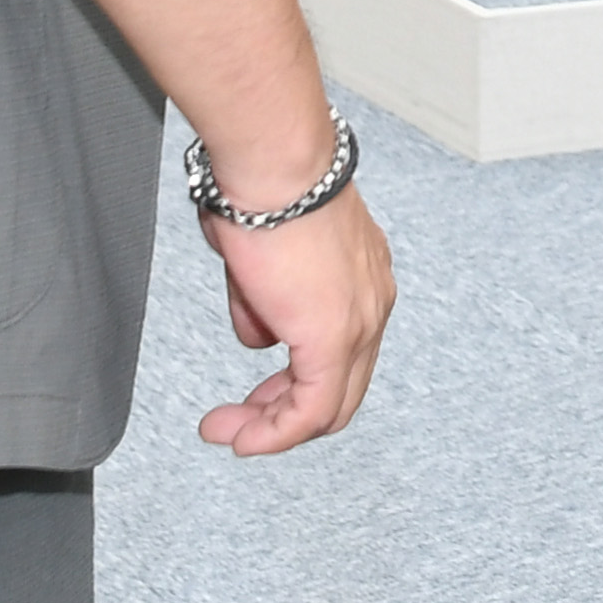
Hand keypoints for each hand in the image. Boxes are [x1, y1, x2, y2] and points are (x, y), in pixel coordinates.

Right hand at [197, 177, 393, 456]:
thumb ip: (262, 299)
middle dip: (282, 411)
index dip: (293, 381)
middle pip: (340, 386)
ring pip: (328, 405)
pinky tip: (246, 440)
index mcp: (362, 276)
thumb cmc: (263, 185)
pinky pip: (311, 410)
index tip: (255, 395)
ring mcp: (361, 322)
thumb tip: (258, 330)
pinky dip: (277, 433)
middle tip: (238, 423)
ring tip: (229, 432)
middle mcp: (373, 302)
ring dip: (273, 426)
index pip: (341, 352)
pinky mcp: (334, 339)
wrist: (274, 162)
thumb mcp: (258, 254)